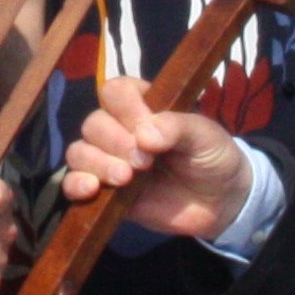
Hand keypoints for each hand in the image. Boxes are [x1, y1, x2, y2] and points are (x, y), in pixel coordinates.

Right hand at [57, 77, 254, 241]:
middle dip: (116, 142)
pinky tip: (91, 190)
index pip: (115, 91)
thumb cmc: (214, 157)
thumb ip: (177, 127)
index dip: (126, 108)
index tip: (146, 128)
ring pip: (79, 151)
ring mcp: (110, 160)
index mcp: (143, 106)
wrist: (221, 203)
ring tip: (125, 178)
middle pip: (94, 123)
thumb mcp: (206, 135)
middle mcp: (121, 129)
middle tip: (145, 162)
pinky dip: (75, 184)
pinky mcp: (105, 191)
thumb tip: (143, 135)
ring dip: (98, 163)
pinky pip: (73, 183)